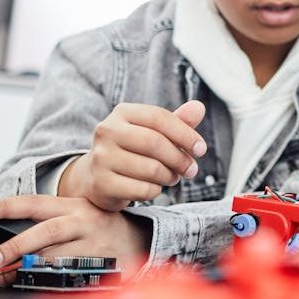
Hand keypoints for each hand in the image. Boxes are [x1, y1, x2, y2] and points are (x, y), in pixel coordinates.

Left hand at [0, 195, 151, 284]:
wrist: (137, 238)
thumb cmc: (95, 226)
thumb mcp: (73, 214)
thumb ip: (44, 222)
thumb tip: (0, 239)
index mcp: (72, 205)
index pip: (34, 203)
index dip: (5, 206)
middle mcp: (83, 222)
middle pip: (46, 232)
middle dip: (15, 246)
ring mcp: (93, 245)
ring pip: (56, 258)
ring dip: (26, 270)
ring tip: (5, 277)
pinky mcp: (100, 266)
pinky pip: (69, 278)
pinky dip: (47, 283)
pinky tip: (33, 284)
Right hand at [60, 101, 206, 210]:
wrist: (97, 177)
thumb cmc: (134, 150)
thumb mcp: (155, 132)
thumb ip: (178, 121)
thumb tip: (199, 107)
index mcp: (122, 112)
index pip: (160, 118)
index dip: (186, 134)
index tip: (201, 149)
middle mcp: (107, 131)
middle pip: (155, 143)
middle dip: (180, 159)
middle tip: (191, 169)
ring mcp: (101, 158)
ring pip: (151, 169)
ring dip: (170, 176)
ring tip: (172, 177)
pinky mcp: (101, 184)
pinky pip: (142, 189)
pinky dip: (156, 191)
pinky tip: (154, 188)